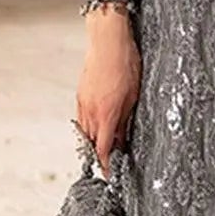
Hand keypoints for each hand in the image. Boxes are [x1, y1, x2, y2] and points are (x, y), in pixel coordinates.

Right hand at [76, 7, 140, 176]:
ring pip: (85, 131)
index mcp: (106, 113)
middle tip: (110, 162)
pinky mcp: (81, 94)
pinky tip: (99, 124)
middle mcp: (91, 111)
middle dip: (99, 155)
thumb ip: (125, 120)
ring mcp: (83, 102)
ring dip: (94, 141)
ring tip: (106, 145)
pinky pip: (82, 117)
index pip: (103, 148)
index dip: (106, 164)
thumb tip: (122, 139)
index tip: (110, 175)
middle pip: (91, 143)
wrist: (107, 40)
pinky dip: (89, 126)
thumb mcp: (133, 95)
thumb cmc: (125, 63)